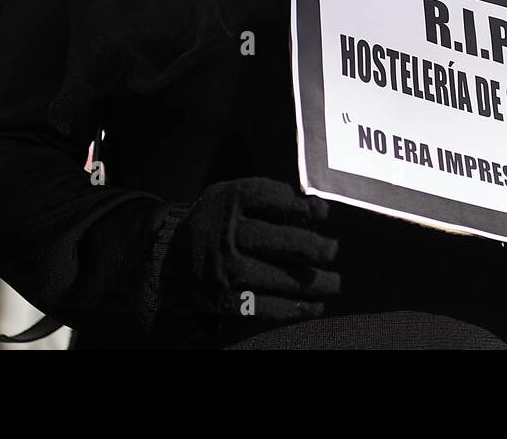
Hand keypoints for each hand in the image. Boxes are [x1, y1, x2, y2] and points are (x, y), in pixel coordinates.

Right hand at [167, 177, 340, 324]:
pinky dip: (294, 309)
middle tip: (333, 251)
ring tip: (334, 283)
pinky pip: (265, 306)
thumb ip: (274, 197)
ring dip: (312, 283)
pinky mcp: (224, 298)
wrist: (172, 256)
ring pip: (277, 277)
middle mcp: (227, 234)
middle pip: (278, 240)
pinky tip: (315, 306)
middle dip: (312, 248)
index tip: (323, 214)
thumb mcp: (236, 196)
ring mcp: (224, 269)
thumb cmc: (220, 221)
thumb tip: (319, 210)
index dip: (300, 207)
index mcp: (231, 201)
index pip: (270, 198)